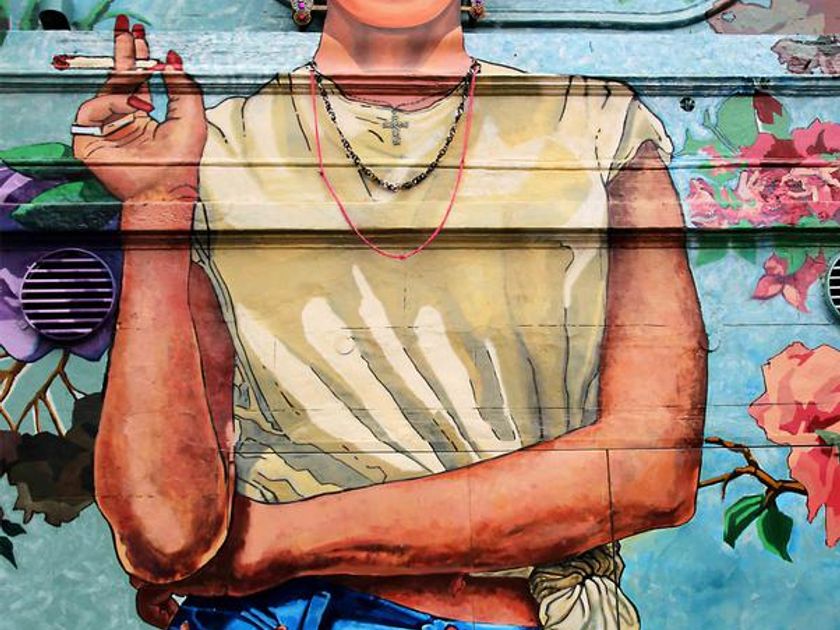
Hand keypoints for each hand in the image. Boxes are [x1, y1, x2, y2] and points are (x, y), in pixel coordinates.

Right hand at [72, 16, 206, 226]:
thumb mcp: (191, 116)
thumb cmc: (180, 161)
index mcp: (143, 115)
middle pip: (118, 77)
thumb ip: (183, 85)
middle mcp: (122, 120)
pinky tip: (135, 108)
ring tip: (145, 95)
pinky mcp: (87, 139)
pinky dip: (114, 103)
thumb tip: (173, 56)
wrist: (165, 187)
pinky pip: (92, 107)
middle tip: (126, 26)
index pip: (136, 79)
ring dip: (128, 86)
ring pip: (107, 90)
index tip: (140, 33)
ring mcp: (104, 129)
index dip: (138, 55)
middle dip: (123, 50)